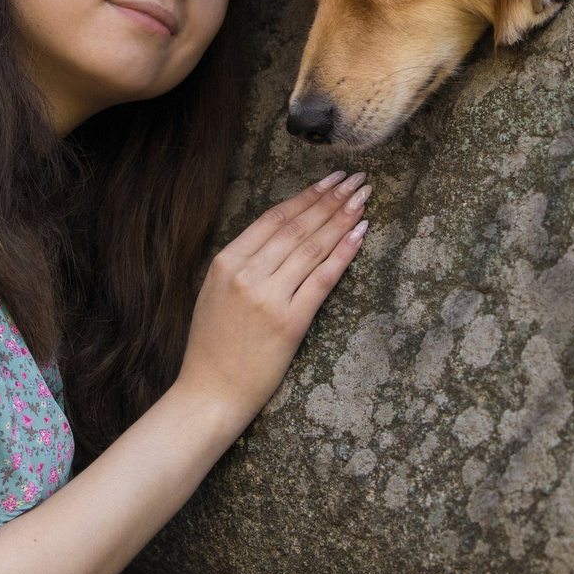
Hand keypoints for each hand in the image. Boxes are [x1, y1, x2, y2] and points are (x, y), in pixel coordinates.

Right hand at [175, 171, 370, 422]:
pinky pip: (323, 279)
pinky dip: (344, 253)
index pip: (275, 218)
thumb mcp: (215, 294)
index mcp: (226, 263)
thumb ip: (242, 265)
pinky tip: (361, 234)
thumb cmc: (212, 347)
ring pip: (314, 247)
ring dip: (343, 218)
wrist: (209, 393)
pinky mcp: (290, 323)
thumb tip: (280, 237)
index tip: (331, 180)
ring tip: (364, 199)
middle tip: (357, 180)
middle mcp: (247, 274)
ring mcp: (268, 298)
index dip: (307, 195)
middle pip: (299, 227)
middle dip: (332, 199)